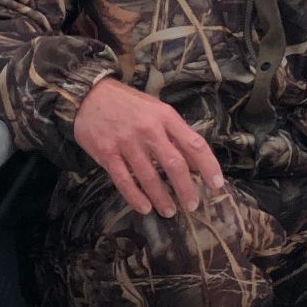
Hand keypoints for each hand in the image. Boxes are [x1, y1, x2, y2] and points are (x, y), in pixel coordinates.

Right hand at [73, 77, 224, 217]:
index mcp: (165, 117)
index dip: (209, 166)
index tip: (217, 185)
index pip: (195, 144)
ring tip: (169, 211)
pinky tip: (145, 208)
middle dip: (186, 189)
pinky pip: (124, 180)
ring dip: (162, 198)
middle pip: (174, 164)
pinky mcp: (106, 153)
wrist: (89, 95)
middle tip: (192, 205)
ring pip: (149, 177)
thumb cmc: (129, 104)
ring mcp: (126, 142)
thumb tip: (197, 164)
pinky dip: (136, 197)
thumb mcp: (158, 111)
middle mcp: (148, 129)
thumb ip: (176, 135)